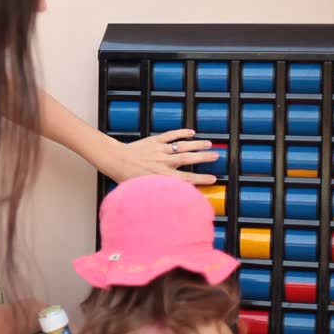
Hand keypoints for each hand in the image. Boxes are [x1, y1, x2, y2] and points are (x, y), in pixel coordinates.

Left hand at [97, 129, 218, 184]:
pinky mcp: (154, 141)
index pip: (187, 178)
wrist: (116, 161)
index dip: (202, 179)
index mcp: (163, 177)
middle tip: (217, 156)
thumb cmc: (128, 178)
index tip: (214, 178)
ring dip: (196, 144)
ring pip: (182, 146)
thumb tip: (174, 201)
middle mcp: (163, 163)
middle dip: (203, 157)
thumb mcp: (146, 190)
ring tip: (209, 143)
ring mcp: (159, 150)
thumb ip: (161, 193)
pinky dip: (181, 132)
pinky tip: (191, 132)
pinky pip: (170, 135)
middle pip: (188, 159)